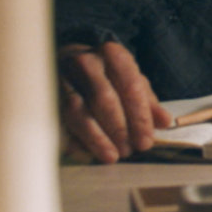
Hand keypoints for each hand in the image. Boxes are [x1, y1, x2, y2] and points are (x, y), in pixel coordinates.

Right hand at [58, 41, 171, 163]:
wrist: (68, 59)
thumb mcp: (131, 79)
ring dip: (97, 138)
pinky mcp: (47, 95)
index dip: (140, 117)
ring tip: (112, 156)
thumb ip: (148, 101)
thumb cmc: (106, 73)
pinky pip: (60, 122)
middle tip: (129, 150)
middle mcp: (86, 63)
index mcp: (113, 55)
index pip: (131, 87)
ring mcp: (63, 78)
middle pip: (105, 100)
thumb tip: (165, 123)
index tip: (146, 141)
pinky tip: (87, 154)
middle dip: (119, 129)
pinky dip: (75, 140)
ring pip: (79, 112)